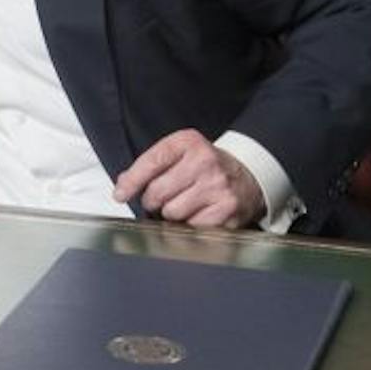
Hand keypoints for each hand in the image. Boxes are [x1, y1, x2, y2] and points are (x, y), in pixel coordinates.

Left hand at [112, 128, 266, 229]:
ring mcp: (218, 186)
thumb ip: (151, 165)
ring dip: (171, 214)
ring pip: (172, 212)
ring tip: (184, 204)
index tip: (120, 195)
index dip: (131, 182)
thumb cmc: (206, 166)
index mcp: (188, 142)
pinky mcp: (228, 210)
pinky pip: (192, 226)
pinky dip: (190, 225)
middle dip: (152, 201)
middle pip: (158, 192)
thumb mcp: (181, 153)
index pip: (151, 162)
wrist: (250, 175)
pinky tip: (198, 213)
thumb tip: (123, 185)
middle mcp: (204, 161)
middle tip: (161, 199)